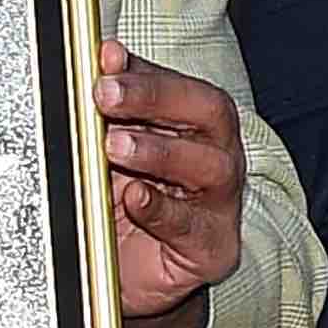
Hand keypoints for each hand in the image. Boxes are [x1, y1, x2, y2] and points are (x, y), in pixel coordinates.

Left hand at [97, 40, 248, 322]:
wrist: (132, 271)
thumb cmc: (131, 200)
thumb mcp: (115, 147)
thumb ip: (114, 105)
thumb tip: (106, 56)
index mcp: (200, 123)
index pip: (182, 85)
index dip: (146, 71)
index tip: (105, 62)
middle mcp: (219, 154)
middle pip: (208, 113)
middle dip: (155, 98)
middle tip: (105, 95)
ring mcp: (221, 202)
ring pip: (209, 167)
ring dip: (160, 151)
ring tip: (115, 146)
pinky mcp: (213, 246)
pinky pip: (191, 225)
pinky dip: (161, 210)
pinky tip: (135, 198)